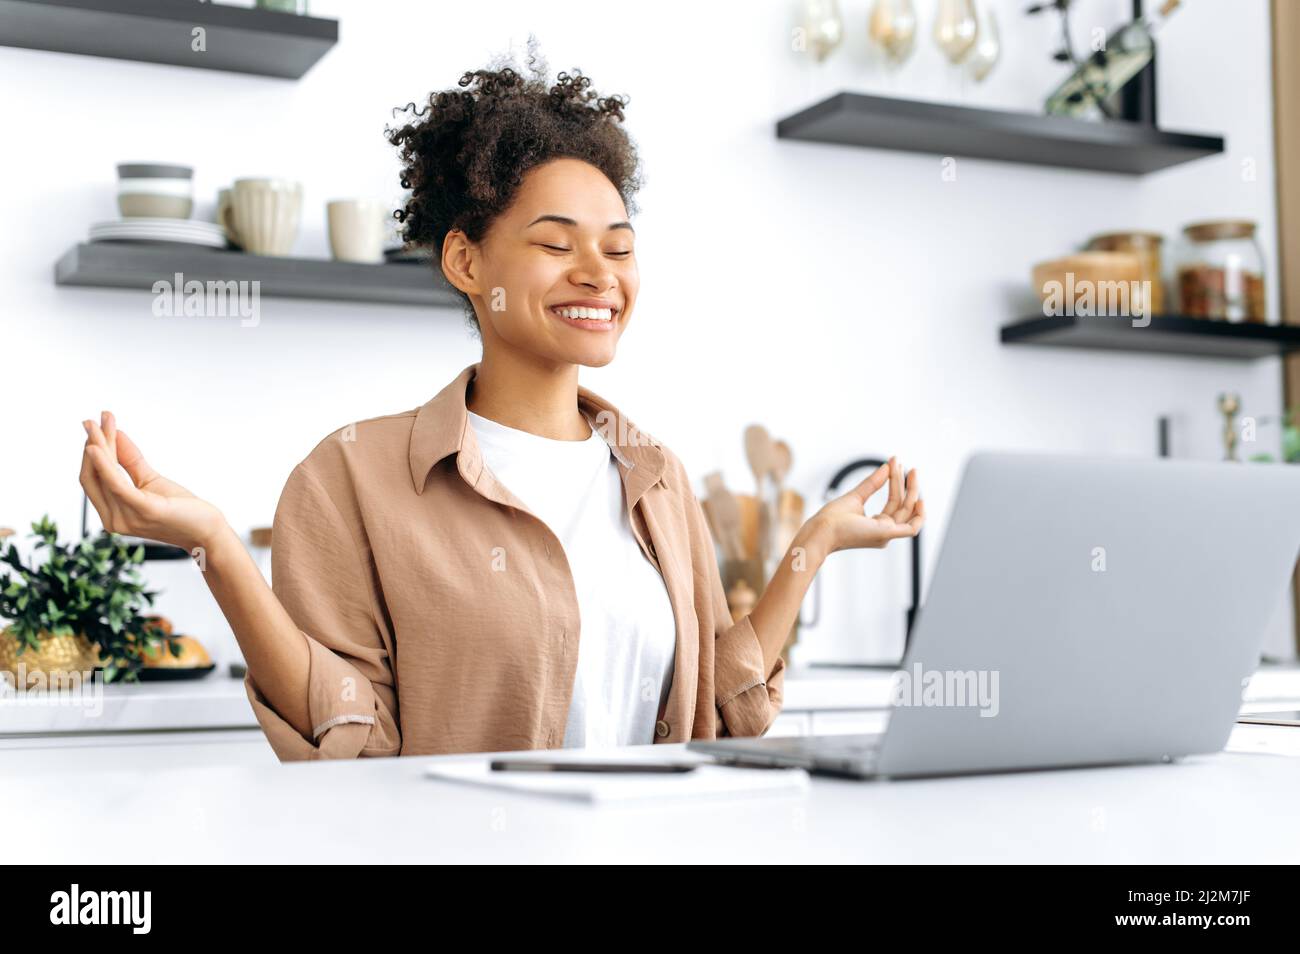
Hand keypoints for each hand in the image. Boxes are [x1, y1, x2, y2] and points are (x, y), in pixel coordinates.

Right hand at [79, 411, 227, 552]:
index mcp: (113, 514)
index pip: (92, 480)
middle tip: (90, 420)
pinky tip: (97, 447)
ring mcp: (127, 518)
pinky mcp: (144, 510)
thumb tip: (114, 434)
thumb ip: (130, 461)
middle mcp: (114, 520)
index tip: (93, 426)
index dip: (90, 453)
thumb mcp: (149, 480)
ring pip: (103, 476)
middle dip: (92, 446)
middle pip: (93, 477)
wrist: (207, 531)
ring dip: (99, 446)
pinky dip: (105, 464)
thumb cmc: (180, 509)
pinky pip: (117, 484)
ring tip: (98, 424)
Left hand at [805, 456, 923, 555]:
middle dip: (905, 484)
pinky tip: (920, 499)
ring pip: (907, 511)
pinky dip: (920, 516)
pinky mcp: (885, 534)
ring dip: (910, 490)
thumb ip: (872, 484)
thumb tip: (886, 467)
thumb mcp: (855, 496)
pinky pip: (912, 529)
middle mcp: (885, 532)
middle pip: (902, 504)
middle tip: (903, 464)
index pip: (894, 502)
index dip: (896, 482)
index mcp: (877, 525)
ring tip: (910, 471)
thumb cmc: (832, 519)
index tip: (894, 463)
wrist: (821, 530)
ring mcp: (886, 534)